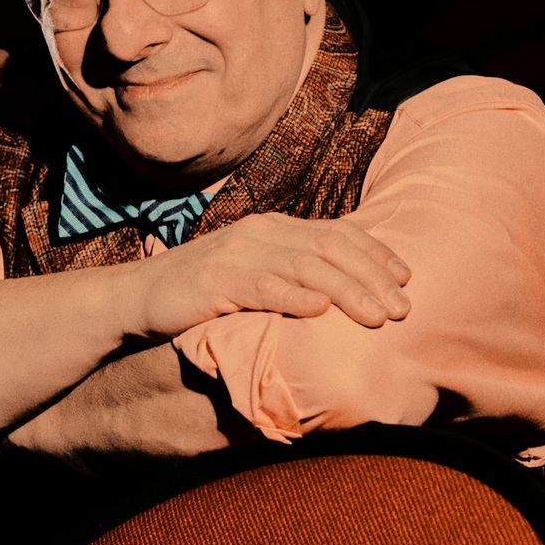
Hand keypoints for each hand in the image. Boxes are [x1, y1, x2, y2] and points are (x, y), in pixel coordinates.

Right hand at [131, 212, 412, 338]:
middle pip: (330, 249)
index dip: (376, 253)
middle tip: (403, 308)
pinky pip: (261, 286)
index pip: (337, 232)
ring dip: (346, 291)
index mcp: (274, 228)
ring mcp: (237, 254)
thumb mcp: (253, 275)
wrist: (138, 297)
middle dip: (372, 277)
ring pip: (305, 267)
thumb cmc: (202, 293)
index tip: (406, 279)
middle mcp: (261, 233)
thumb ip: (292, 275)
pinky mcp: (215, 281)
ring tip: (376, 316)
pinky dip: (292, 296)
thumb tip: (338, 296)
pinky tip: (318, 312)